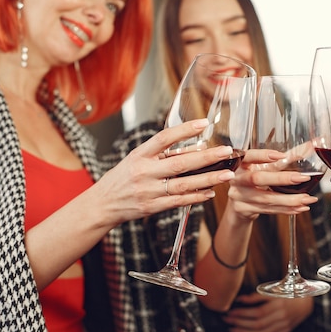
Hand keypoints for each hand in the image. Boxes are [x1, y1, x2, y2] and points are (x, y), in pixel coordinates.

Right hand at [93, 119, 235, 224]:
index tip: (204, 124)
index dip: (185, 130)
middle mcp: (144, 172)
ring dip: (208, 179)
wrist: (102, 204)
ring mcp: (149, 191)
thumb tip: (196, 147)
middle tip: (226, 152)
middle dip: (207, 157)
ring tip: (227, 174)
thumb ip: (164, 153)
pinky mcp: (153, 207)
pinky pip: (179, 201)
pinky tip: (211, 192)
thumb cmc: (123, 178)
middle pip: (180, 163)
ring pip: (184, 184)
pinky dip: (196, 197)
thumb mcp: (137, 159)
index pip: (164, 138)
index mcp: (140, 155)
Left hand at [223, 292, 313, 331]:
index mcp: (279, 304)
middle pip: (258, 324)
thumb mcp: (274, 290)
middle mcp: (282, 317)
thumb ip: (257, 296)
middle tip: (227, 321)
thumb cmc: (289, 292)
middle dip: (240, 323)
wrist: (308, 300)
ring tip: (233, 330)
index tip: (230, 312)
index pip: (257, 312)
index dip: (242, 314)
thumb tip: (240, 299)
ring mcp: (285, 326)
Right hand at [225, 149, 318, 220]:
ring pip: (266, 198)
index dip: (263, 155)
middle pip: (257, 178)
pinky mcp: (244, 210)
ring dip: (289, 199)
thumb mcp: (264, 168)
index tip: (281, 155)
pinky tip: (299, 207)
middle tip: (302, 178)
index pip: (249, 156)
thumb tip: (311, 146)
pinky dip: (286, 210)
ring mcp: (239, 196)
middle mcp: (237, 179)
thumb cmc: (253, 180)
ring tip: (307, 198)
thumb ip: (285, 158)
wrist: (237, 205)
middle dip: (281, 179)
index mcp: (241, 163)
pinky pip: (268, 210)